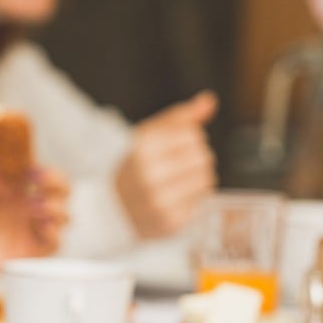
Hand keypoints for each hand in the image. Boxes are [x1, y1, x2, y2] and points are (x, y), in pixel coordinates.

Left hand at [0, 168, 68, 282]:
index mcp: (17, 187)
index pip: (47, 174)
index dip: (47, 170)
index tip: (31, 170)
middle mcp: (26, 206)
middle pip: (63, 192)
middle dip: (57, 184)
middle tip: (37, 184)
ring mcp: (28, 229)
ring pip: (64, 216)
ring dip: (56, 208)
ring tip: (34, 207)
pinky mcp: (26, 252)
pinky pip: (53, 243)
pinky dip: (54, 233)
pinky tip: (41, 227)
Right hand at [115, 91, 217, 238]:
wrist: (112, 210)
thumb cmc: (134, 168)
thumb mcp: (149, 136)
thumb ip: (180, 118)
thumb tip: (210, 100)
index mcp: (142, 148)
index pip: (193, 135)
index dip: (191, 139)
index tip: (178, 146)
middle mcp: (149, 175)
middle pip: (203, 157)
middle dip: (198, 158)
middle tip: (182, 165)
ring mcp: (159, 201)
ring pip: (206, 179)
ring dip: (200, 178)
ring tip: (182, 180)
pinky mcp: (170, 222)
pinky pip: (202, 202)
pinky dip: (195, 197)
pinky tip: (179, 197)